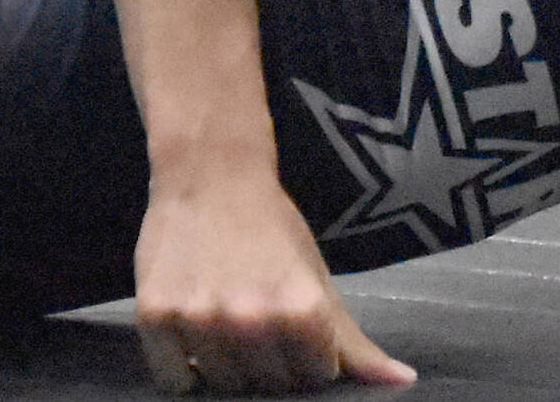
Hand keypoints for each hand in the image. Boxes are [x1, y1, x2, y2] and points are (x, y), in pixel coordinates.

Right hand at [134, 170, 416, 392]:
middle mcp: (251, 319)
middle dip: (269, 363)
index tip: (298, 327)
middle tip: (259, 319)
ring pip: (221, 386)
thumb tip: (403, 382)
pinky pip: (174, 380)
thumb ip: (354, 342)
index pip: (315, 377)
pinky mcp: (156, 318)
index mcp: (303, 310)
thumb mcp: (319, 280)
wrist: (211, 178)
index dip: (309, 357)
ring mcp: (200, 321)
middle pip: (268, 387)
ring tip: (227, 318)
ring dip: (226, 364)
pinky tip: (195, 326)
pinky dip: (183, 366)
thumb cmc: (273, 230)